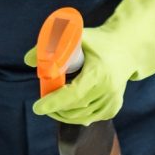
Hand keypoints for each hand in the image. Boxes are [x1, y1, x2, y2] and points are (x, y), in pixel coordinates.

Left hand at [23, 0, 154, 124]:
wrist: (126, 48)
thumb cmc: (98, 41)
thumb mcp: (75, 37)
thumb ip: (51, 45)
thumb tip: (28, 60)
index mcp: (99, 72)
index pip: (74, 93)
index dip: (54, 102)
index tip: (37, 107)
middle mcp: (108, 89)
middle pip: (75, 108)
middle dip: (55, 109)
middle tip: (42, 105)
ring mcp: (113, 99)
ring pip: (82, 116)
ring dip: (64, 114)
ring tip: (53, 106)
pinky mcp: (114, 106)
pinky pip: (91, 117)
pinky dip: (77, 116)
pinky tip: (69, 110)